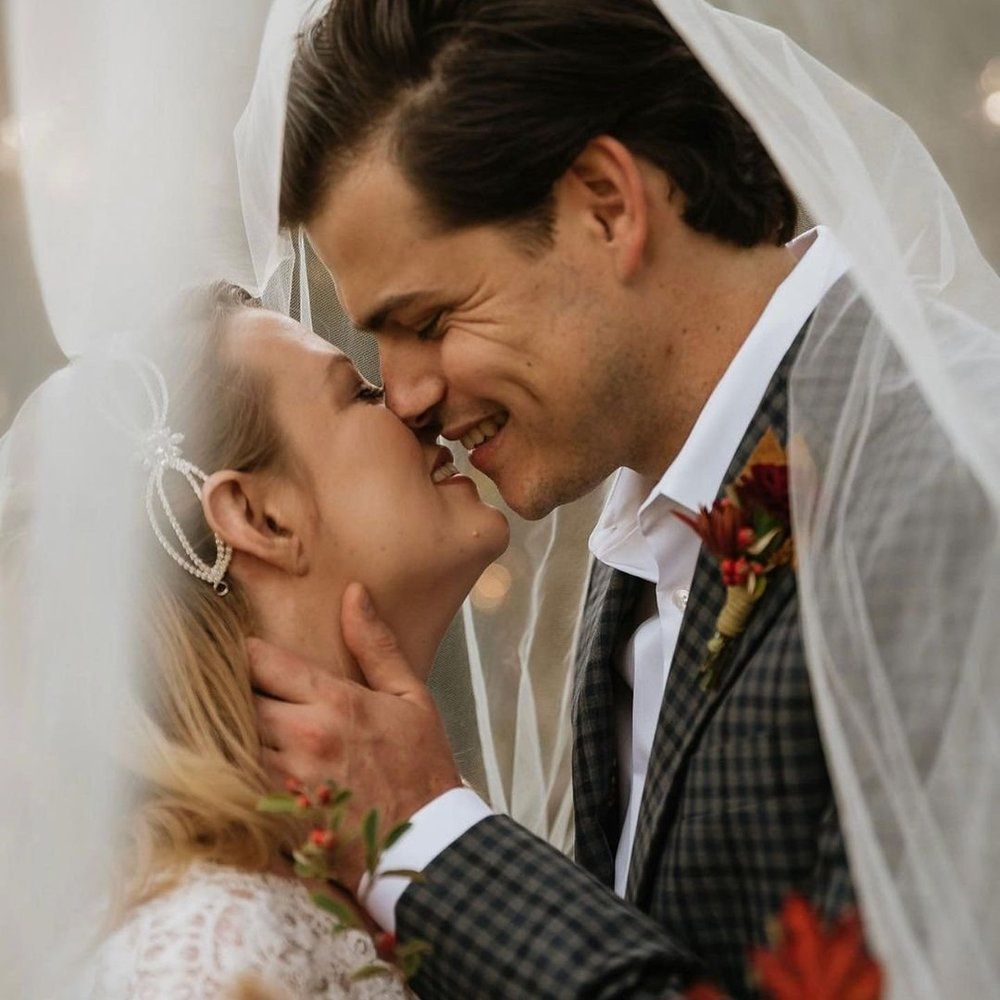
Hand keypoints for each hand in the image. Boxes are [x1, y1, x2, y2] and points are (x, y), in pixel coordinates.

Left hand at [249, 583, 461, 888]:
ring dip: (229, 731)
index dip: (247, 652)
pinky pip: (233, 783)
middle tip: (233, 687)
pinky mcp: (275, 816)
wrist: (427, 841)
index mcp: (335, 702)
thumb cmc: (421, 765)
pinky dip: (231, 769)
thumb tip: (353, 593)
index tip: (247, 652)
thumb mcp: (411, 696)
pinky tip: (238, 765)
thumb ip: (376, 645)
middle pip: (236, 699)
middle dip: (233, 690)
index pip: (262, 661)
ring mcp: (285, 780)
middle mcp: (303, 738)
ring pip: (229, 741)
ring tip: (230, 724)